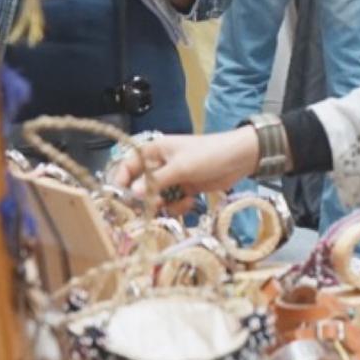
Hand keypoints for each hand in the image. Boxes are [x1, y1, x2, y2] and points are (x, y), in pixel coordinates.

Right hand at [108, 128, 260, 210]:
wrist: (239, 158)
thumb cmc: (208, 154)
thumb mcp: (181, 167)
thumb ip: (156, 181)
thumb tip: (134, 194)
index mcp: (156, 150)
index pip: (129, 164)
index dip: (122, 179)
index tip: (120, 197)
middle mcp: (161, 164)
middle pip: (141, 184)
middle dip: (145, 198)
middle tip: (149, 209)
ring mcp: (174, 177)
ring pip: (157, 196)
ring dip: (164, 204)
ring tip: (174, 204)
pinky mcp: (186, 188)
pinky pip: (172, 202)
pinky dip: (178, 205)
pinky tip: (190, 202)